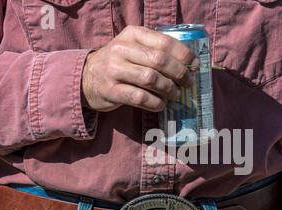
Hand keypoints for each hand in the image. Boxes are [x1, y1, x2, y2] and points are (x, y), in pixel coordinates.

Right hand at [81, 25, 197, 111]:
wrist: (87, 77)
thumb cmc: (119, 63)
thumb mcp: (134, 47)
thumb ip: (156, 50)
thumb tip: (190, 64)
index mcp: (132, 34)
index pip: (164, 42)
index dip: (184, 55)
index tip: (195, 65)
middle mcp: (121, 49)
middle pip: (160, 61)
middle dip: (180, 74)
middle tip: (188, 83)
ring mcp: (114, 70)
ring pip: (151, 79)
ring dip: (169, 90)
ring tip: (176, 95)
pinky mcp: (111, 90)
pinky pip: (140, 97)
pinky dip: (155, 102)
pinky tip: (161, 104)